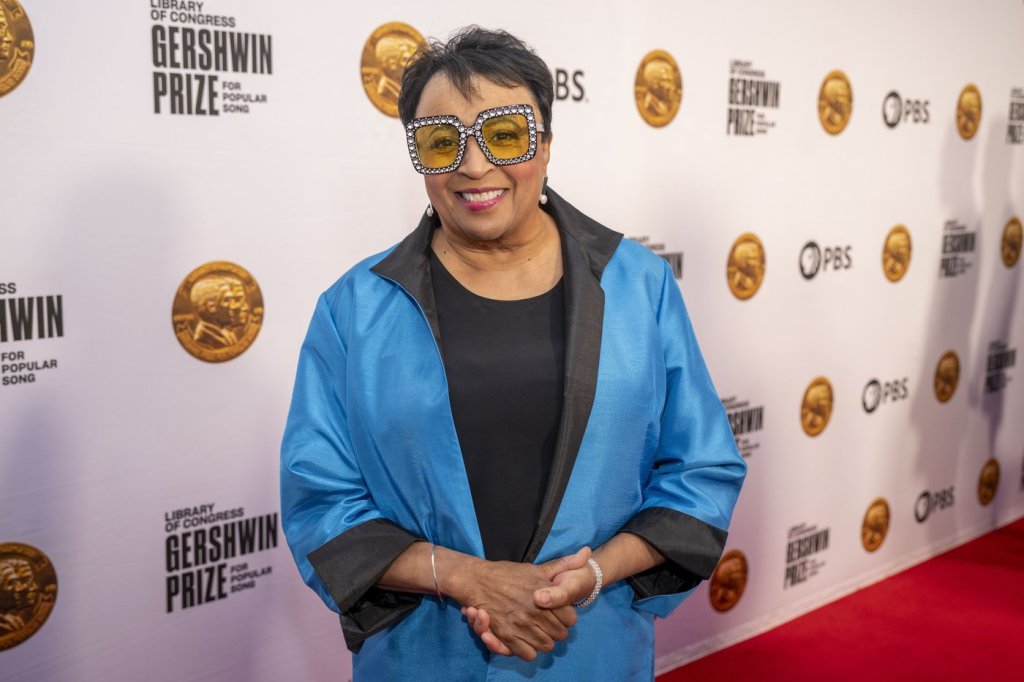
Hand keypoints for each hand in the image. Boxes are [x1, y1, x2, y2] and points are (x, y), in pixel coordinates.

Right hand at [454, 547, 590, 659]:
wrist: (478, 580)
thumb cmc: (508, 573)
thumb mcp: (537, 568)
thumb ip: (564, 564)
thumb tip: (586, 553)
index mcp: (544, 594)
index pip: (570, 618)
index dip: (566, 617)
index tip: (558, 613)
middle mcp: (534, 612)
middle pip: (560, 634)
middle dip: (556, 630)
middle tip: (548, 624)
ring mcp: (520, 625)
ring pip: (546, 645)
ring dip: (544, 641)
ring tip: (538, 633)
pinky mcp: (507, 635)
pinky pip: (528, 654)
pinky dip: (529, 650)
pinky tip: (526, 640)